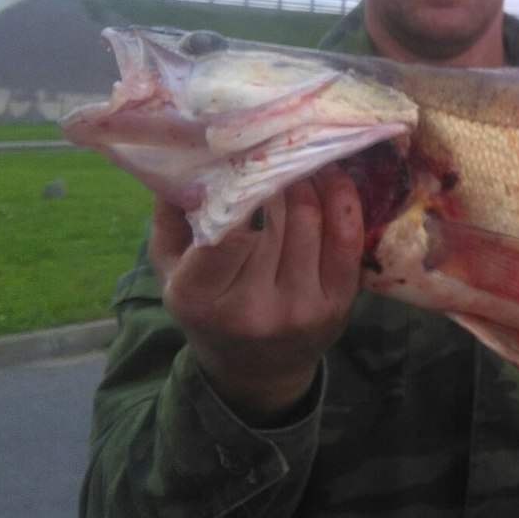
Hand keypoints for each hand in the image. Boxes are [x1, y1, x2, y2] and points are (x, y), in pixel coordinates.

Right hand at [149, 165, 364, 424]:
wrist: (255, 371)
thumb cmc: (208, 308)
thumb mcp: (171, 270)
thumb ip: (171, 218)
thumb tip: (183, 161)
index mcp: (200, 299)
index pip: (224, 235)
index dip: (240, 192)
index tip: (243, 160)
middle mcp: (252, 311)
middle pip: (280, 221)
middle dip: (281, 176)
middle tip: (279, 145)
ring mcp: (300, 310)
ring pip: (313, 222)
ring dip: (310, 181)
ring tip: (299, 158)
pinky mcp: (338, 307)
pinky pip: (347, 240)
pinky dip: (342, 200)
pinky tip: (331, 177)